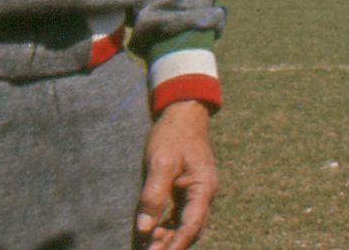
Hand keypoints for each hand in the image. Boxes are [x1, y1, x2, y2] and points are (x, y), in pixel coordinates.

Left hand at [137, 100, 217, 249]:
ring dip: (168, 237)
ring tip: (146, 245)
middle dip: (171, 244)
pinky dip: (167, 226)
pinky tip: (152, 231)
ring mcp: (196, 192)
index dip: (176, 244)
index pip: (192, 224)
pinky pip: (180, 214)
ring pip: (185, 224)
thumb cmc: (173, 135)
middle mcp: (204, 193)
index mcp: (204, 187)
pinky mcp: (187, 190)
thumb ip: (154, 195)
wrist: (183, 113)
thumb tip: (144, 228)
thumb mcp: (161, 162)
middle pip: (191, 229)